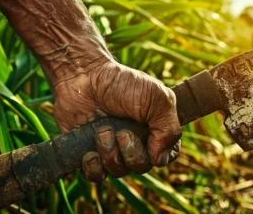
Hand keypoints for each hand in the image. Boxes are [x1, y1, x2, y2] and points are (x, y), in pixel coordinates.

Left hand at [53, 60, 181, 181]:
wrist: (84, 76)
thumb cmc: (122, 83)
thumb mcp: (157, 98)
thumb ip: (169, 128)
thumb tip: (160, 159)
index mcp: (155, 128)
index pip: (167, 156)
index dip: (160, 156)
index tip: (151, 142)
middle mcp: (135, 141)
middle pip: (141, 167)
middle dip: (131, 152)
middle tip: (121, 132)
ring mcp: (112, 148)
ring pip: (118, 171)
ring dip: (110, 154)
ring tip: (102, 131)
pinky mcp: (90, 152)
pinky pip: (96, 176)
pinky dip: (94, 168)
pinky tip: (90, 153)